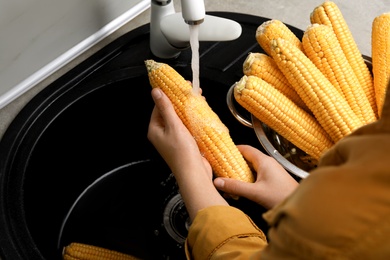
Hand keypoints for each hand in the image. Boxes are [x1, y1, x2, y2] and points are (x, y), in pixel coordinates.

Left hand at [147, 88, 227, 219]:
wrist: (194, 173)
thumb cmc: (182, 151)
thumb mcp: (173, 125)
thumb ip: (166, 107)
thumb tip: (156, 92)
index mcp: (155, 129)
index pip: (159, 107)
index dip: (169, 95)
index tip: (179, 86)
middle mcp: (162, 134)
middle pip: (170, 112)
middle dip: (181, 101)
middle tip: (192, 91)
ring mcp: (174, 139)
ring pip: (180, 119)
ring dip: (188, 109)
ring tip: (200, 99)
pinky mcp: (184, 143)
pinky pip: (187, 127)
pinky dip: (193, 119)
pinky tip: (202, 113)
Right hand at [213, 145, 298, 208]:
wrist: (299, 206)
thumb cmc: (281, 196)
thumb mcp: (255, 192)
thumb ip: (236, 187)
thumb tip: (217, 182)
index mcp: (264, 161)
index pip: (245, 148)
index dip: (232, 149)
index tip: (221, 152)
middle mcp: (268, 163)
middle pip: (247, 158)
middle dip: (234, 162)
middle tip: (221, 167)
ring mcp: (271, 171)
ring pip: (252, 167)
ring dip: (240, 172)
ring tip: (229, 179)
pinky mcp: (273, 179)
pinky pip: (257, 174)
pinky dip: (247, 178)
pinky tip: (242, 187)